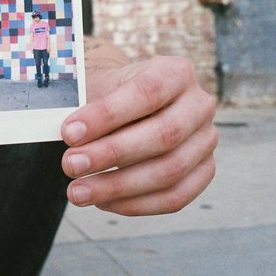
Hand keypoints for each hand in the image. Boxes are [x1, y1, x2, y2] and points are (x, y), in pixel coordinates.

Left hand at [60, 56, 217, 215]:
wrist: (132, 105)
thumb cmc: (113, 95)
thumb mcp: (101, 87)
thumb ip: (86, 106)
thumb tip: (69, 136)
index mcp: (176, 72)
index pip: (146, 93)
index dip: (107, 115)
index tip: (68, 133)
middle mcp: (199, 104)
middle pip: (163, 135)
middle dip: (111, 154)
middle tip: (70, 165)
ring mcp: (206, 140)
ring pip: (169, 172)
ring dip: (117, 186)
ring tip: (78, 191)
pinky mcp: (204, 171)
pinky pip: (174, 197)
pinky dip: (134, 204)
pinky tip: (102, 200)